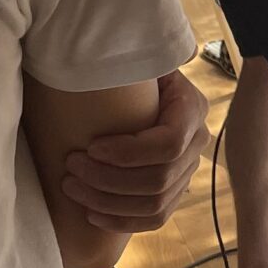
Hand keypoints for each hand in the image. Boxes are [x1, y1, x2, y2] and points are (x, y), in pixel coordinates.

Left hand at [58, 70, 209, 231]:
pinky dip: (121, 221)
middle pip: (159, 178)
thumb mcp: (137, 58)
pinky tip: (91, 214)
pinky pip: (155, 219)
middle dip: (107, 178)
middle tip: (70, 167)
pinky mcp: (174, 192)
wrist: (138, 89)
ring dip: (108, 202)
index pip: (169, 143)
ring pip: (156, 204)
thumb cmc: (128, 71)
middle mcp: (197, 142)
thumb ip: (135, 54)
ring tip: (72, 188)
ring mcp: (188, 171)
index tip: (90, 146)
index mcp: (191, 107)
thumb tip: (126, 46)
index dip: (128, 152)